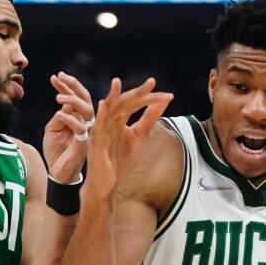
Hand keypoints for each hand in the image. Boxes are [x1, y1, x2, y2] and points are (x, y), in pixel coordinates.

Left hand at [43, 72, 93, 182]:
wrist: (57, 172)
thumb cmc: (56, 150)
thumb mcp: (54, 128)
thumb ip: (60, 115)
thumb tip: (65, 102)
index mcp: (78, 117)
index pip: (77, 97)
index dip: (66, 85)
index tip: (54, 76)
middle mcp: (86, 122)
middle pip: (86, 98)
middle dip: (73, 85)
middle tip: (60, 76)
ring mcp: (87, 132)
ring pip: (87, 110)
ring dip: (73, 100)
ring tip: (58, 97)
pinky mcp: (84, 143)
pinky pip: (80, 128)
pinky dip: (69, 118)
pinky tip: (58, 113)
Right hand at [84, 77, 172, 198]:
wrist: (107, 182)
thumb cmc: (120, 159)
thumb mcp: (139, 136)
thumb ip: (149, 119)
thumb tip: (162, 102)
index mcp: (120, 118)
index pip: (136, 103)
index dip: (151, 98)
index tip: (169, 95)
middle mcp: (110, 121)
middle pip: (124, 103)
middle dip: (138, 93)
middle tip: (152, 83)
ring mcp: (102, 131)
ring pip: (108, 111)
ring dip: (112, 97)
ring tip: (116, 82)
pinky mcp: (96, 143)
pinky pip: (97, 128)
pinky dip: (100, 116)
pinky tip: (103, 105)